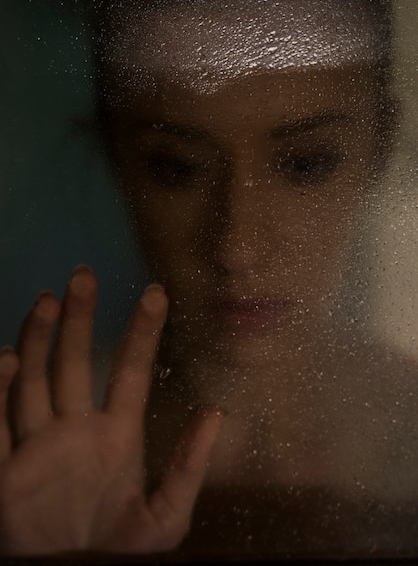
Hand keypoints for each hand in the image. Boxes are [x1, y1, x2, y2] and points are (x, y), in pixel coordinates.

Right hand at [0, 266, 222, 554]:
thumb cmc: (121, 553)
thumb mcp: (166, 516)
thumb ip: (190, 466)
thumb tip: (217, 412)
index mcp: (116, 436)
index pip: (130, 372)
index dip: (142, 333)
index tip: (156, 294)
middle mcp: (75, 430)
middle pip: (73, 363)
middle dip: (78, 320)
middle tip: (84, 277)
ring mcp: (37, 448)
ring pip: (33, 381)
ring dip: (37, 341)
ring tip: (47, 300)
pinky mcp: (4, 474)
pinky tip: (6, 358)